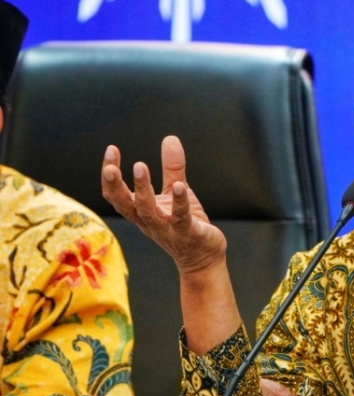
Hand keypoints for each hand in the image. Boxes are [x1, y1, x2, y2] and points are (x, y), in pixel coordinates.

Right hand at [101, 135, 227, 273]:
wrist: (203, 258)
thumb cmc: (186, 224)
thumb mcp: (176, 192)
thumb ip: (172, 167)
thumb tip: (170, 137)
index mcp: (141, 212)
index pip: (116, 195)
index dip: (109, 175)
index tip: (112, 149)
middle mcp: (149, 222)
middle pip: (125, 205)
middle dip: (115, 185)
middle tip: (110, 166)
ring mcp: (167, 229)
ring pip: (148, 211)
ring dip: (142, 190)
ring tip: (139, 166)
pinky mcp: (188, 233)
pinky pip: (181, 217)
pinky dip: (180, 202)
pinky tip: (180, 186)